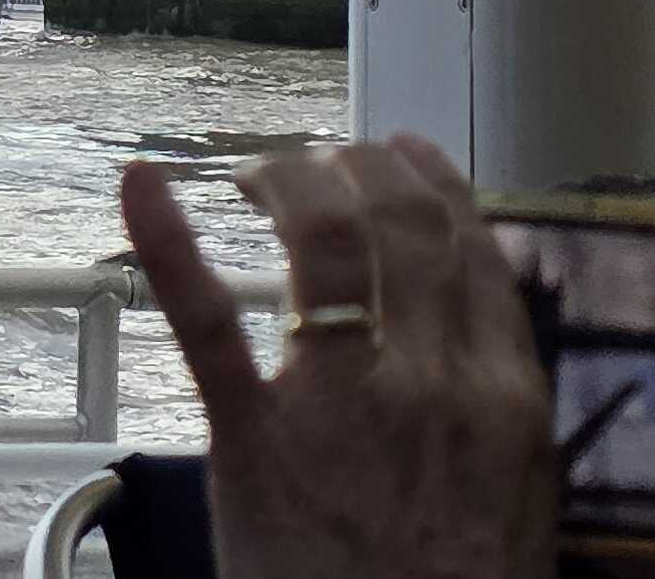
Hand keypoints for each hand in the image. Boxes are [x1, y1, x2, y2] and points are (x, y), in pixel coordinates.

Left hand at [121, 136, 553, 578]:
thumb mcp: (516, 501)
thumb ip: (497, 410)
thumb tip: (476, 332)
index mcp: (504, 398)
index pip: (472, 249)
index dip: (430, 183)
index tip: (400, 153)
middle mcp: (433, 383)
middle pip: (399, 224)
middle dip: (355, 167)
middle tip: (322, 154)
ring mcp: (343, 405)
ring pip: (322, 241)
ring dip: (288, 180)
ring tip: (258, 171)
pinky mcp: (255, 440)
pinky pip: (209, 323)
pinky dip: (168, 242)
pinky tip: (138, 185)